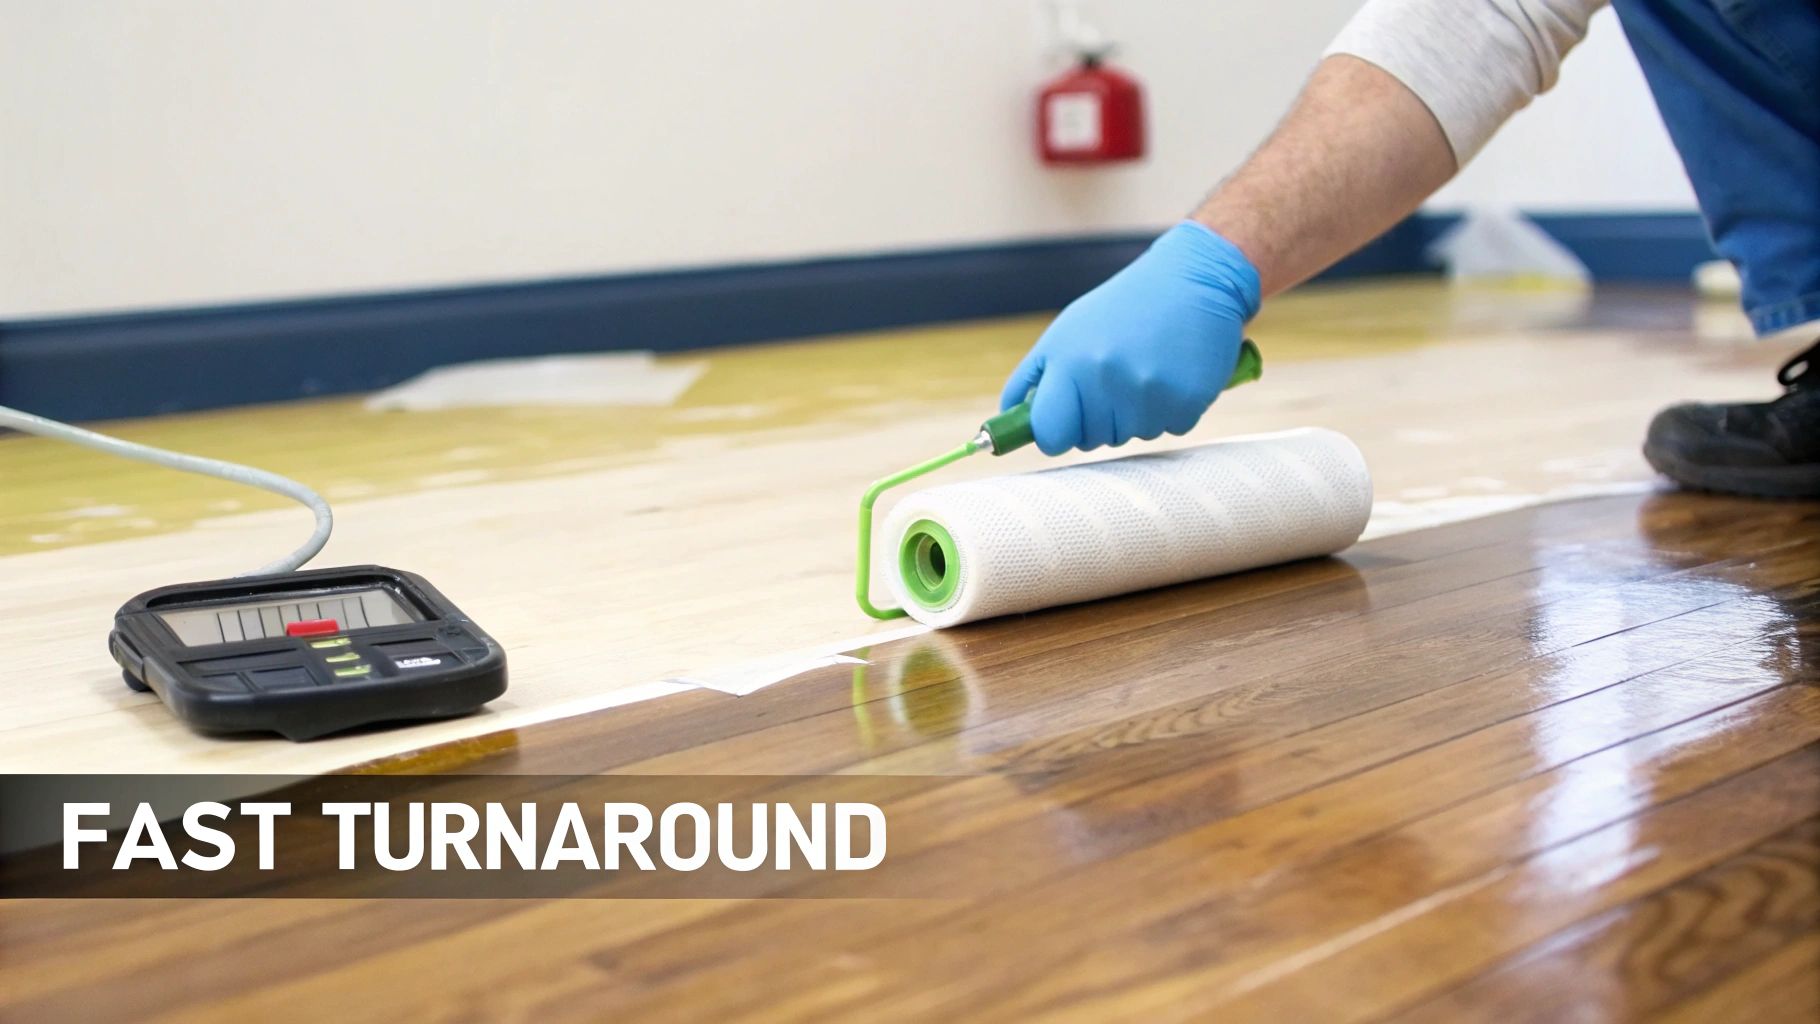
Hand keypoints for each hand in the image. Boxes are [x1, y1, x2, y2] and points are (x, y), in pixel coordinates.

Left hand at [999, 221, 1260, 454]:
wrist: (1195, 278)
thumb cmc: (1125, 306)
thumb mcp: (1069, 331)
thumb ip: (1035, 376)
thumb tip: (1009, 418)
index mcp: (1071, 362)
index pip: (1049, 433)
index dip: (1055, 432)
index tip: (1064, 421)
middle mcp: (1107, 380)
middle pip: (1091, 440)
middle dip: (1098, 418)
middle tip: (1115, 376)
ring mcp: (1149, 394)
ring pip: (1131, 436)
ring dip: (1136, 413)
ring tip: (1147, 368)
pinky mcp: (1187, 401)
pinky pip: (1169, 429)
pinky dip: (1170, 408)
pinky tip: (1173, 371)